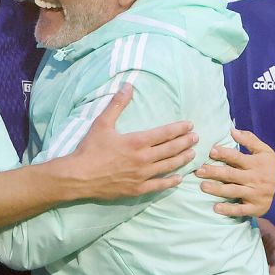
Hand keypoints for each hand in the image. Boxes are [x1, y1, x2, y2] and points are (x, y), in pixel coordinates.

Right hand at [64, 84, 196, 199]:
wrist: (78, 176)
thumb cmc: (90, 149)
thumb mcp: (102, 123)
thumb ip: (117, 104)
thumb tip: (127, 85)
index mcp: (137, 141)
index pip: (165, 134)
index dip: (179, 129)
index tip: (190, 125)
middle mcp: (143, 159)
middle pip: (171, 149)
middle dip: (185, 142)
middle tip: (196, 138)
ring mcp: (142, 175)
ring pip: (168, 167)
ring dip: (182, 159)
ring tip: (192, 154)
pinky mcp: (137, 189)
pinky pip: (158, 186)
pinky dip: (170, 182)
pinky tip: (178, 178)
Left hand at [196, 128, 274, 216]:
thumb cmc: (272, 168)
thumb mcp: (265, 151)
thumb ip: (249, 140)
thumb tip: (232, 130)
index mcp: (255, 164)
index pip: (237, 158)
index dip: (224, 154)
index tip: (211, 151)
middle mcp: (253, 179)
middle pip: (231, 175)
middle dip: (214, 172)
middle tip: (198, 171)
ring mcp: (254, 194)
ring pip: (233, 191)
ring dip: (217, 190)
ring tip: (203, 186)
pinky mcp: (254, 208)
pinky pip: (240, 209)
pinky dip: (229, 209)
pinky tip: (216, 208)